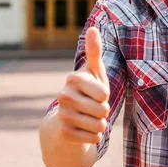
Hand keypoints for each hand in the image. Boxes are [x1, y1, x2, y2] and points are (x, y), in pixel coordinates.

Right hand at [56, 27, 110, 143]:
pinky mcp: (64, 133)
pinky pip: (94, 138)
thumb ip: (94, 52)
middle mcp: (63, 95)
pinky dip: (95, 136)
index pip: (104, 92)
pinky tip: (85, 130)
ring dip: (100, 124)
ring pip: (99, 126)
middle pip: (103, 110)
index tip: (96, 92)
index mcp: (73, 78)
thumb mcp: (94, 71)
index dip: (105, 94)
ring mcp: (62, 115)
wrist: (69, 117)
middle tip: (93, 107)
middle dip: (104, 111)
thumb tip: (93, 28)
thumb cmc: (88, 90)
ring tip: (90, 117)